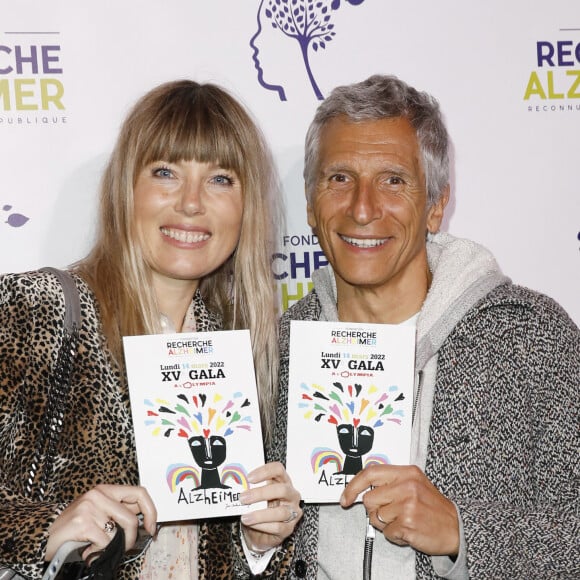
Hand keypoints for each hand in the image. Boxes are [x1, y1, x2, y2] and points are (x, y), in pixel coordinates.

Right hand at [46, 484, 156, 560]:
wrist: (43, 536)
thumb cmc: (74, 527)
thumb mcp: (98, 512)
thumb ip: (119, 512)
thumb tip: (144, 522)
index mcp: (106, 489)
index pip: (140, 493)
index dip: (151, 511)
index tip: (151, 527)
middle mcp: (99, 494)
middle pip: (131, 518)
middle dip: (132, 538)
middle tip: (125, 547)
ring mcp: (90, 507)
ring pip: (118, 533)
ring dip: (111, 547)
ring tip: (97, 546)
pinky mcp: (83, 522)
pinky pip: (104, 542)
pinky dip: (98, 551)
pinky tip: (87, 549)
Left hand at [239, 462, 301, 551]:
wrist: (262, 532)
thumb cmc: (260, 508)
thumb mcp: (257, 495)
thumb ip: (251, 489)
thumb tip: (237, 486)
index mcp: (284, 481)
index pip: (278, 470)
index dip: (264, 471)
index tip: (249, 478)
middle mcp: (292, 495)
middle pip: (282, 490)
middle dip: (261, 493)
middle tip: (244, 498)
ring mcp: (293, 512)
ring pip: (281, 512)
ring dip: (260, 514)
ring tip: (245, 517)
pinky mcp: (289, 528)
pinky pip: (278, 527)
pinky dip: (263, 526)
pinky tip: (252, 525)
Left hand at [340, 464, 458, 555]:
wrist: (456, 527)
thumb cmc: (433, 506)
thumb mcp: (415, 483)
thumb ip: (391, 482)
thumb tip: (362, 488)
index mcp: (406, 472)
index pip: (370, 473)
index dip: (353, 486)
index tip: (345, 497)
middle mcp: (406, 486)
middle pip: (369, 499)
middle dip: (375, 510)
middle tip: (392, 512)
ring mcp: (407, 505)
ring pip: (375, 517)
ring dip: (385, 524)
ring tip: (403, 521)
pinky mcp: (407, 524)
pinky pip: (386, 532)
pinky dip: (394, 535)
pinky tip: (408, 530)